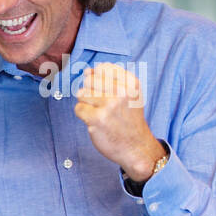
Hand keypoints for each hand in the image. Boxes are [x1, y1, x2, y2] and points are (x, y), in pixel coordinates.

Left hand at [73, 63, 161, 179]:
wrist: (136, 147)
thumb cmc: (129, 120)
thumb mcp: (130, 95)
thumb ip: (111, 80)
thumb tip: (87, 71)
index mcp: (131, 83)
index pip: (103, 68)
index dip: (99, 78)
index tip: (106, 91)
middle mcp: (122, 92)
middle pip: (89, 80)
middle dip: (91, 91)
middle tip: (102, 104)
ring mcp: (109, 106)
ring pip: (82, 93)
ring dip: (87, 103)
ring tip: (100, 112)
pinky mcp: (97, 119)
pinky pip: (78, 108)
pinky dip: (84, 115)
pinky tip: (95, 121)